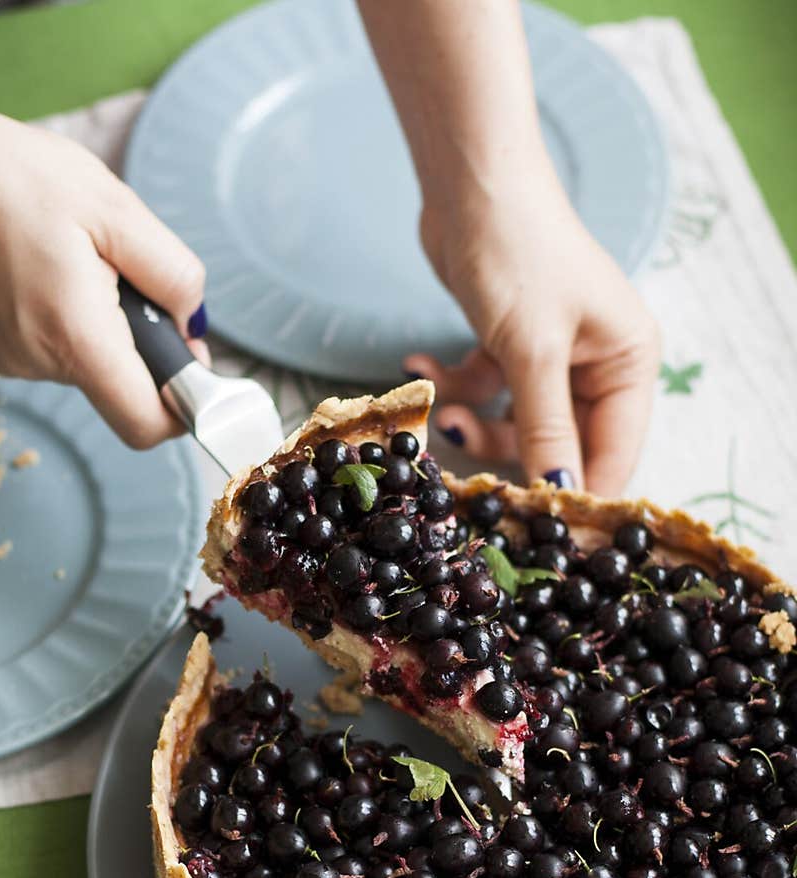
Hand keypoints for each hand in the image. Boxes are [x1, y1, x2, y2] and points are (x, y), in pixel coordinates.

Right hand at [0, 86, 207, 448]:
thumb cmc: (9, 173)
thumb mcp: (115, 207)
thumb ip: (172, 273)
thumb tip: (195, 325)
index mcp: (75, 336)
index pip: (147, 424)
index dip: (186, 408)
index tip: (200, 371)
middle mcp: (41, 363)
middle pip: (127, 390)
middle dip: (149, 344)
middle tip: (132, 276)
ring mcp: (15, 360)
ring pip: (96, 366)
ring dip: (112, 323)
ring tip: (82, 256)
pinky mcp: (1, 347)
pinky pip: (64, 348)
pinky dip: (79, 317)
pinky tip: (56, 264)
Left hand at [412, 148, 659, 494]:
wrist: (469, 178)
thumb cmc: (517, 250)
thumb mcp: (531, 351)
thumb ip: (545, 430)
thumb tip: (558, 497)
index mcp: (628, 363)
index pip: (615, 456)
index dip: (575, 495)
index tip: (531, 527)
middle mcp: (598, 365)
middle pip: (559, 447)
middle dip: (508, 455)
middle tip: (461, 456)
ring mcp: (552, 357)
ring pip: (515, 427)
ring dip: (472, 424)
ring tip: (438, 409)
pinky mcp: (508, 346)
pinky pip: (484, 393)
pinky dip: (452, 387)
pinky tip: (419, 366)